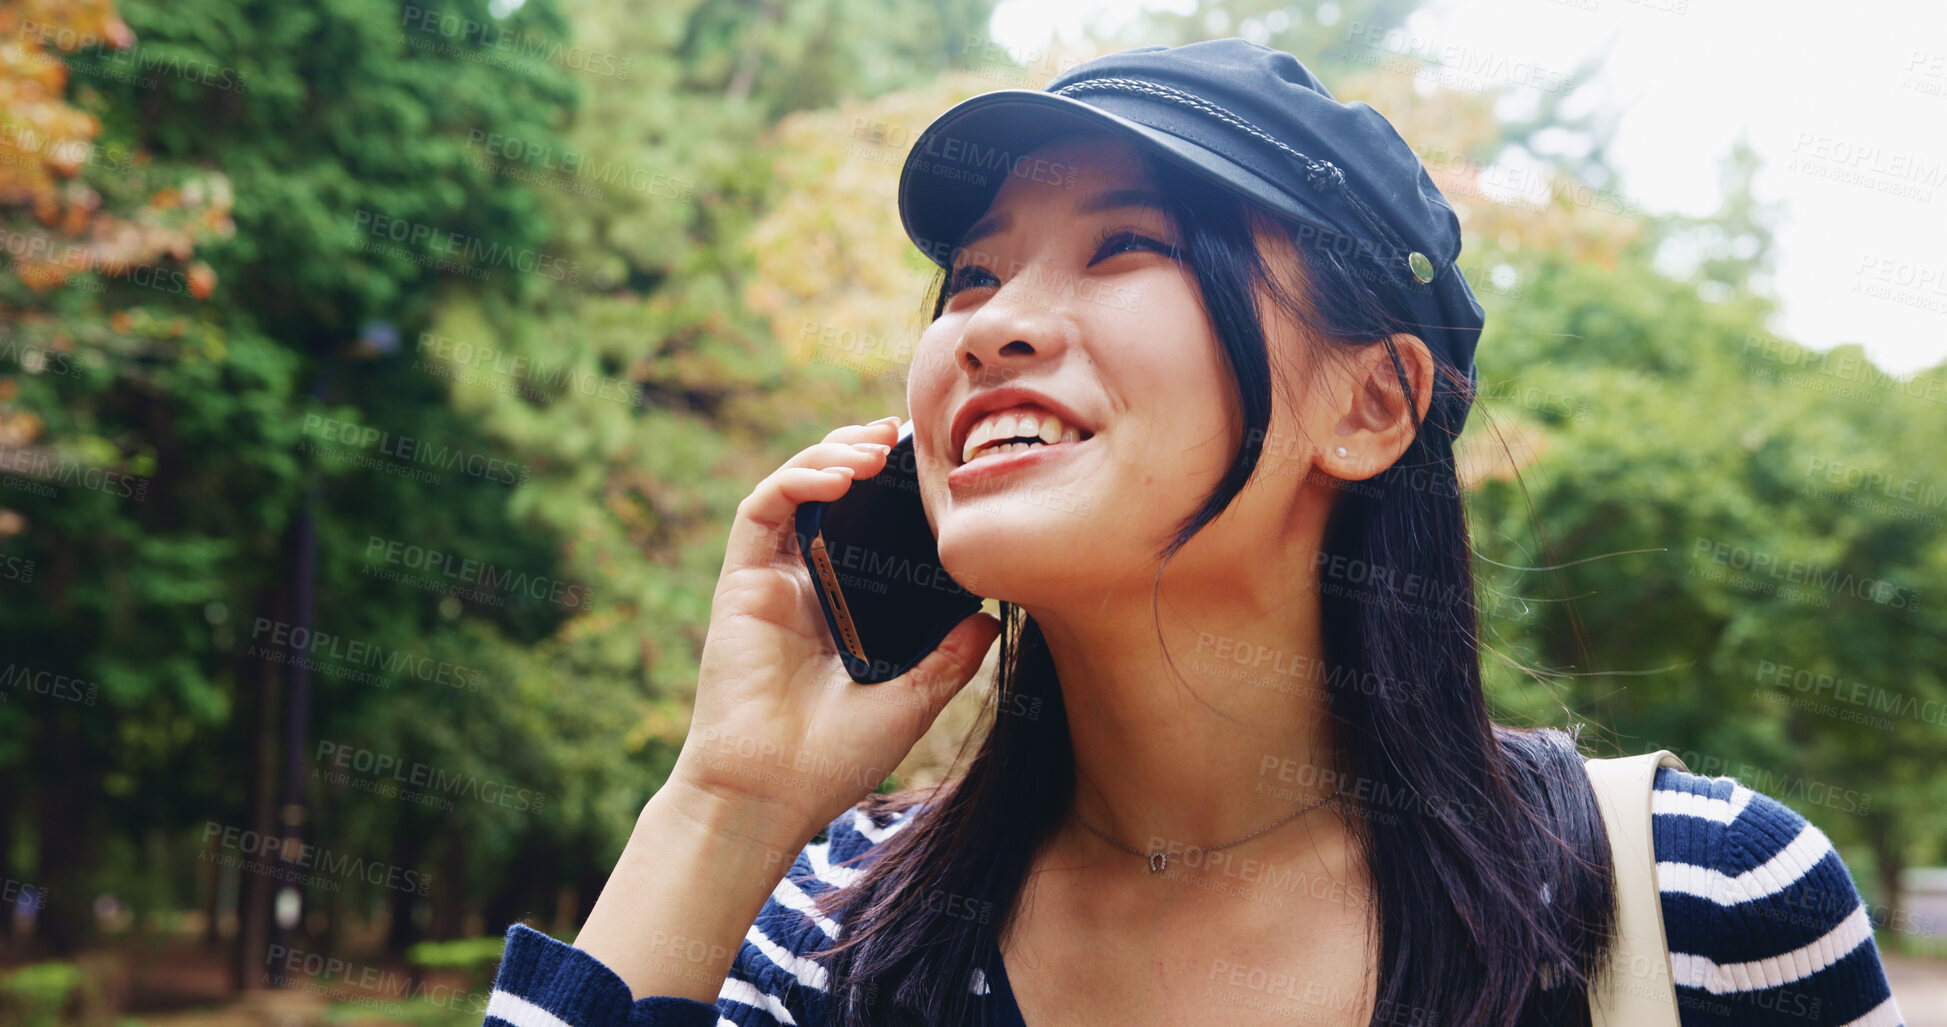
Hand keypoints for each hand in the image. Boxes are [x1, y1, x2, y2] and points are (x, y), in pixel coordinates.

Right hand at [667, 416, 1002, 840]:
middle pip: (828, 492)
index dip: (892, 488)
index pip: (865, 526)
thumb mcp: (913, 701)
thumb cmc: (833, 759)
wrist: (770, 794)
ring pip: (793, 487)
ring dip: (831, 455)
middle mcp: (802, 584)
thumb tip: (993, 615)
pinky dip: (797, 480)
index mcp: (840, 607)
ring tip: (876, 449)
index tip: (931, 464)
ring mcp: (769, 580)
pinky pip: (762, 510)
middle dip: (861, 451)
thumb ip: (949, 657)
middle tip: (902, 433)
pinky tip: (839, 477)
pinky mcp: (740, 582)